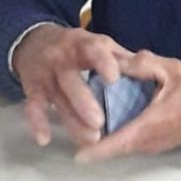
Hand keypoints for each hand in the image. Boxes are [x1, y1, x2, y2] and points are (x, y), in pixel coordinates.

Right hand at [12, 25, 130, 147]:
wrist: (34, 41)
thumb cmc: (76, 48)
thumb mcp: (97, 44)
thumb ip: (119, 57)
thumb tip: (148, 69)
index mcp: (82, 44)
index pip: (93, 50)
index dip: (103, 63)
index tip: (114, 79)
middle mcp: (61, 58)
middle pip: (70, 80)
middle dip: (84, 102)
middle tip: (100, 123)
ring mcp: (45, 74)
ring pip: (56, 98)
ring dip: (71, 120)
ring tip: (91, 139)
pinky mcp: (32, 88)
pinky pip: (32, 106)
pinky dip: (37, 123)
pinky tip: (45, 139)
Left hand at [74, 50, 180, 162]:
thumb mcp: (170, 68)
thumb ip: (143, 64)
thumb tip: (116, 62)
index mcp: (151, 124)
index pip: (120, 142)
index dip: (98, 150)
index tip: (78, 156)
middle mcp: (149, 141)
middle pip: (115, 148)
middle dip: (93, 143)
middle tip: (70, 128)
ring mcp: (151, 146)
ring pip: (121, 147)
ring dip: (103, 141)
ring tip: (80, 124)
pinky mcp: (153, 145)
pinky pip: (129, 143)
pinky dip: (114, 136)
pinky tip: (103, 120)